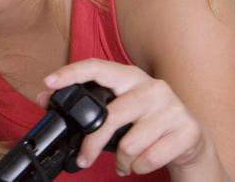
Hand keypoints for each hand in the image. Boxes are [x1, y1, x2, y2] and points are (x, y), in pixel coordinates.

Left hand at [41, 59, 221, 177]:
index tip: (49, 82)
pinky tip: (140, 164)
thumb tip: (45, 97)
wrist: (190, 140)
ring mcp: (172, 108)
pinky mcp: (187, 130)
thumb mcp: (117, 109)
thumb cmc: (146, 123)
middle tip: (84, 158)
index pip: (98, 67)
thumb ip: (85, 104)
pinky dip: (138, 168)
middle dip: (92, 143)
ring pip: (129, 144)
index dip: (72, 73)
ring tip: (124, 162)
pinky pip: (148, 158)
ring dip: (121, 161)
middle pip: (110, 116)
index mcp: (130, 77)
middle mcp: (152, 87)